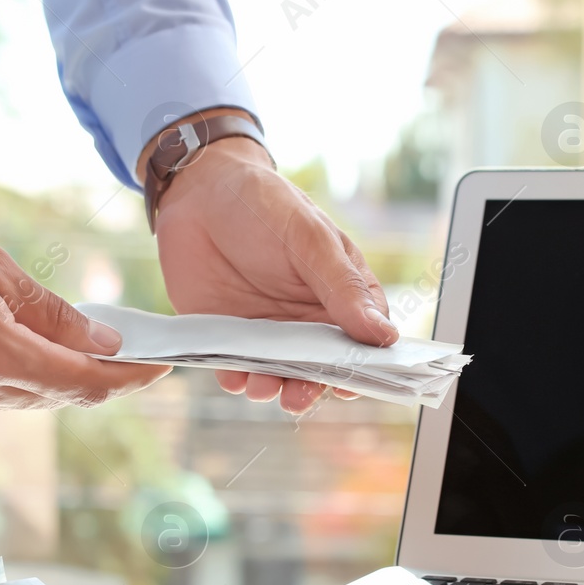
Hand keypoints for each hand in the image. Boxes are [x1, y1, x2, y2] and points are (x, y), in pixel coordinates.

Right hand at [0, 140, 169, 427]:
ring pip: (6, 403)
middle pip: (46, 397)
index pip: (78, 383)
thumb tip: (99, 343)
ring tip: (51, 339)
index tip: (156, 368)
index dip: (124, 379)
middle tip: (116, 350)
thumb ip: (49, 314)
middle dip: (85, 375)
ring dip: (35, 379)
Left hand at [148, 118, 394, 414]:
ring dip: (273, 388)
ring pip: (279, 375)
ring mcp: (268, 331)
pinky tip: (234, 377)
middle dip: (311, 387)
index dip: (361, 366)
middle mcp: (307, 320)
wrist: (198, 189)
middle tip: (299, 395)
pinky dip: (236, 379)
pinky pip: (236, 369)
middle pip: (320, 369)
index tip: (351, 384)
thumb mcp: (310, 238)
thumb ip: (342, 287)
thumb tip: (384, 335)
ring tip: (264, 386)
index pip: (363, 339)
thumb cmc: (265, 204)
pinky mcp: (228, 336)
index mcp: (340, 295)